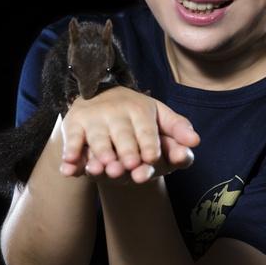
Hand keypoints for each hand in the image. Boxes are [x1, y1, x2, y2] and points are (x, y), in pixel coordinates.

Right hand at [59, 87, 200, 184]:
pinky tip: (69, 169)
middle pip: (122, 135)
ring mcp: (94, 119)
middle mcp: (116, 112)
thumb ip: (178, 131)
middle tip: (128, 167)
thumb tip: (195, 141)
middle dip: (125, 151)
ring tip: (103, 168)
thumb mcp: (160, 119)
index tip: (151, 158)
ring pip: (97, 138)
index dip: (148, 144)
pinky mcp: (74, 125)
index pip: (146, 129)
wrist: (101, 96)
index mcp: (140, 109)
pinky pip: (72, 141)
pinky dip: (70, 154)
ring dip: (100, 153)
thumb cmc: (138, 118)